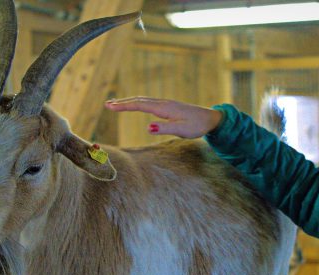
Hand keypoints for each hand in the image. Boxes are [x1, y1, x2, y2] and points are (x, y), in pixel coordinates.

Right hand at [104, 97, 222, 138]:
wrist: (210, 118)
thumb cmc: (197, 125)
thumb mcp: (182, 130)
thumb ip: (165, 129)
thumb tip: (148, 127)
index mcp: (164, 108)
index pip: (140, 106)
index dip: (124, 106)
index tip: (111, 107)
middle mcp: (163, 103)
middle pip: (139, 101)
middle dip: (123, 102)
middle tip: (107, 104)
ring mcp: (166, 104)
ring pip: (144, 101)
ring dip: (129, 102)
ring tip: (116, 104)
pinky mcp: (169, 106)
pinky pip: (149, 103)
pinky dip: (138, 103)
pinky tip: (135, 105)